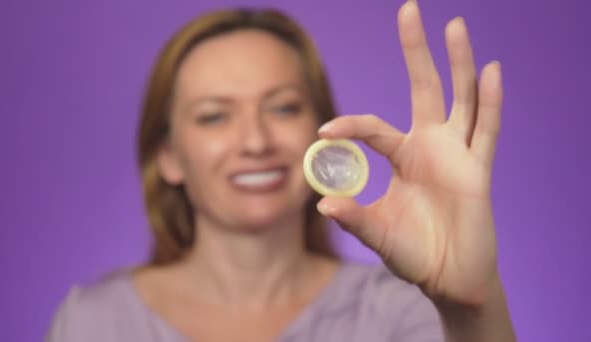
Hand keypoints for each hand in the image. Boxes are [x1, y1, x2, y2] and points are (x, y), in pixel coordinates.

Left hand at [317, 1, 502, 306]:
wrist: (449, 279)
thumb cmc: (413, 253)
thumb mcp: (377, 233)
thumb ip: (355, 217)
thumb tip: (321, 203)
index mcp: (403, 156)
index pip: (374, 127)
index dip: (350, 125)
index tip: (324, 131)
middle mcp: (431, 146)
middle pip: (425, 88)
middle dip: (417, 50)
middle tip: (409, 9)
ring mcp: (457, 154)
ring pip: (461, 99)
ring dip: (459, 63)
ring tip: (454, 26)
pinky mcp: (479, 171)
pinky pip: (487, 132)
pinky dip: (490, 102)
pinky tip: (490, 69)